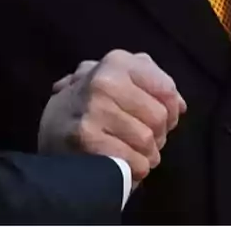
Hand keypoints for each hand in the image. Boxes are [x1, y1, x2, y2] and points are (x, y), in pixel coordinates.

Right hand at [38, 50, 186, 181]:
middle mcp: (105, 80)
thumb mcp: (116, 79)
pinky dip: (134, 170)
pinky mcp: (87, 138)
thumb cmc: (93, 103)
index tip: (158, 121)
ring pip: (147, 142)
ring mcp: (94, 109)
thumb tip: (180, 105)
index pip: (167, 90)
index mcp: (117, 61)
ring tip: (130, 153)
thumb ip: (151, 83)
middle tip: (141, 140)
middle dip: (157, 136)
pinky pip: (133, 162)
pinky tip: (121, 165)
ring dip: (146, 156)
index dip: (170, 112)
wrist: (50, 129)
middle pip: (160, 118)